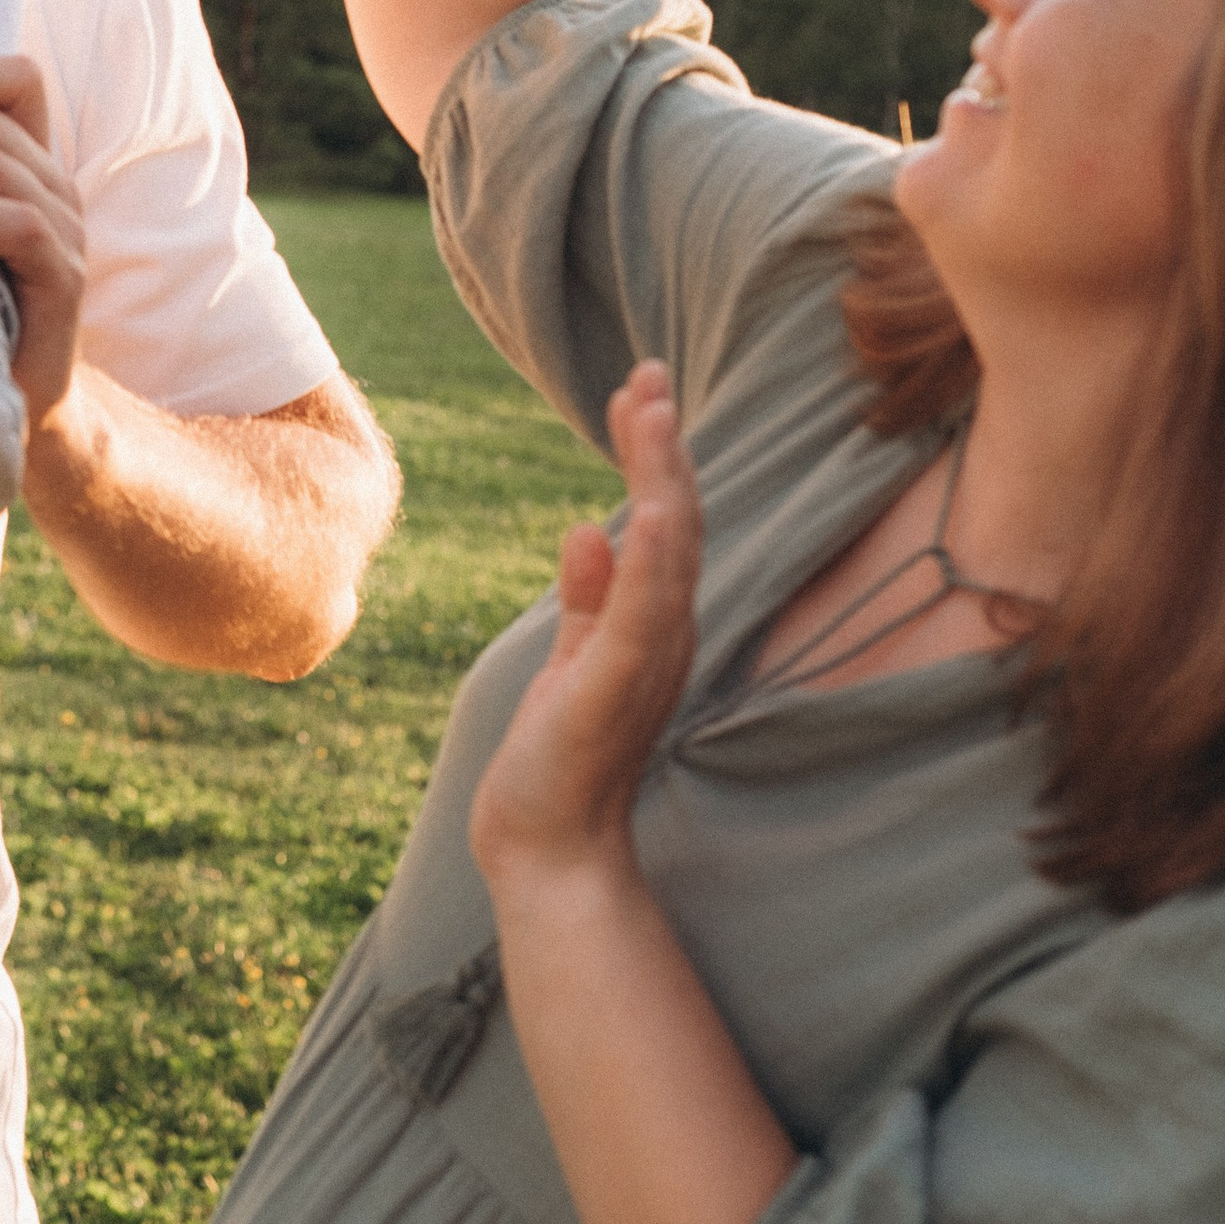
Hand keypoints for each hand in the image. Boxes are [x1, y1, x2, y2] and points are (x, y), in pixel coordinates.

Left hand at [467, 362, 698, 889]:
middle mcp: (665, 634)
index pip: (661, 522)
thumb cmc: (563, 760)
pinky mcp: (615, 687)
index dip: (654, 455)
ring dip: (659, 480)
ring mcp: (646, 660)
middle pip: (674, 522)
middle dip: (662, 447)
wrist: (550, 847)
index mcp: (653, 623)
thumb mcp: (573, 661)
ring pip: (665, 554)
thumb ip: (588, 599)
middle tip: (648, 376)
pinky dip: (643, 561)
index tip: (640, 390)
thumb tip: (585, 529)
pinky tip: (640, 510)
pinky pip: (638, 615)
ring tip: (650, 412)